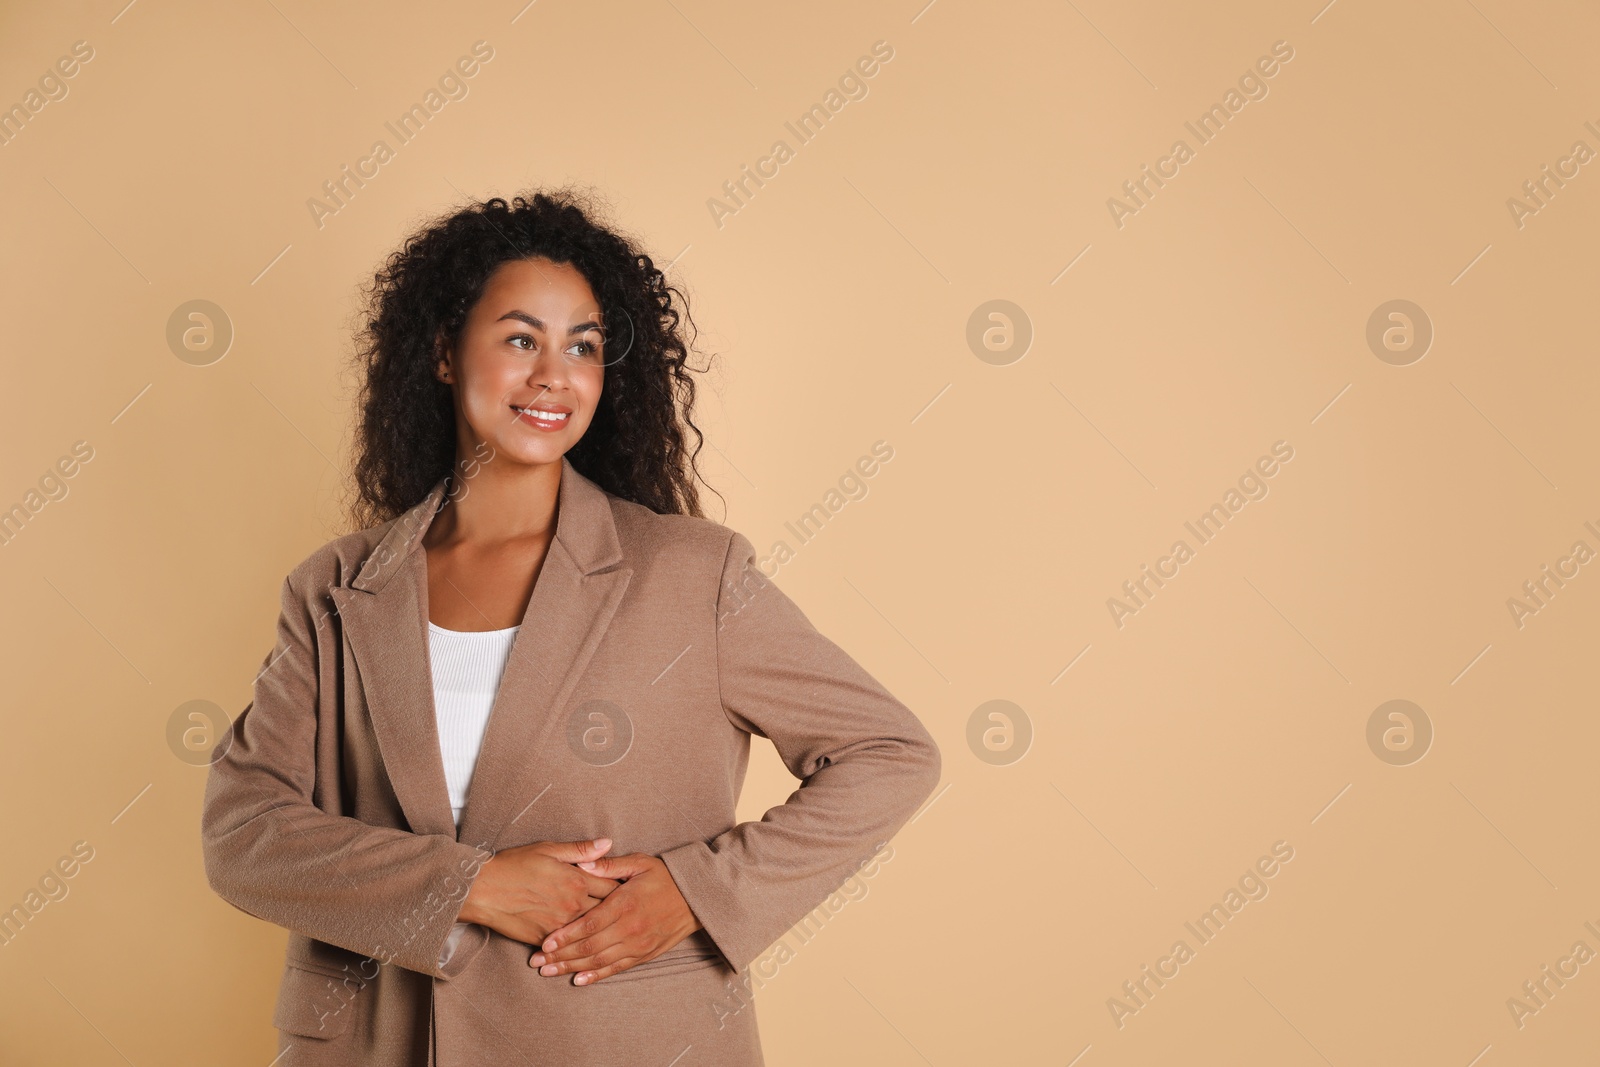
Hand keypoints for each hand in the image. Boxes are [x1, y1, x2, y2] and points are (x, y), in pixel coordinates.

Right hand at [457, 837, 621, 946]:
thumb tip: (608, 843)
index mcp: (576, 880)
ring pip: (591, 931)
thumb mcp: (548, 850)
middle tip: (635, 914)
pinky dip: (580, 945)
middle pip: (607, 912)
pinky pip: (569, 945)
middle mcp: (572, 905)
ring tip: (618, 932)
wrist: (481, 890)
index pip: (613, 887)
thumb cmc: (514, 865)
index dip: (626, 890)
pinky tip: (591, 946)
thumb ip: (581, 850)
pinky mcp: (545, 939)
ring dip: (604, 931)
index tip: (636, 892)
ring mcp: (559, 925)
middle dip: (620, 913)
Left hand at [529, 852, 702, 984]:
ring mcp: (638, 944)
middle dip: (561, 956)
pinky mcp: (645, 954)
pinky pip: (617, 968)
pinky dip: (597, 976)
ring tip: (549, 972)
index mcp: (625, 903)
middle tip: (537, 963)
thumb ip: (610, 864)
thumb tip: (583, 862)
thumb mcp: (640, 862)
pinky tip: (579, 979)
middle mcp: (630, 928)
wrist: (698, 898)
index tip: (545, 942)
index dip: (565, 935)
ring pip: (599, 961)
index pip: (589, 924)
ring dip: (572, 968)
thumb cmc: (666, 876)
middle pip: (589, 947)